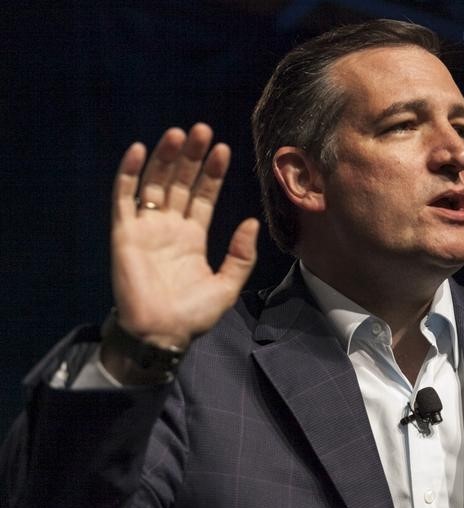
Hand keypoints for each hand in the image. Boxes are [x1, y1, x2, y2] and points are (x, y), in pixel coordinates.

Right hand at [103, 124, 257, 381]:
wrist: (162, 334)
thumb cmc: (193, 314)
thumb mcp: (228, 284)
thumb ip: (241, 254)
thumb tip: (252, 222)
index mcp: (192, 237)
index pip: (203, 196)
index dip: (212, 173)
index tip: (223, 149)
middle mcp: (169, 227)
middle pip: (180, 182)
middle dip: (191, 156)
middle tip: (202, 129)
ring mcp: (146, 227)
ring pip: (155, 183)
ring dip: (165, 157)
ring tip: (179, 133)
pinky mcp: (125, 233)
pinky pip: (124, 197)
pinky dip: (129, 173)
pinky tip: (140, 150)